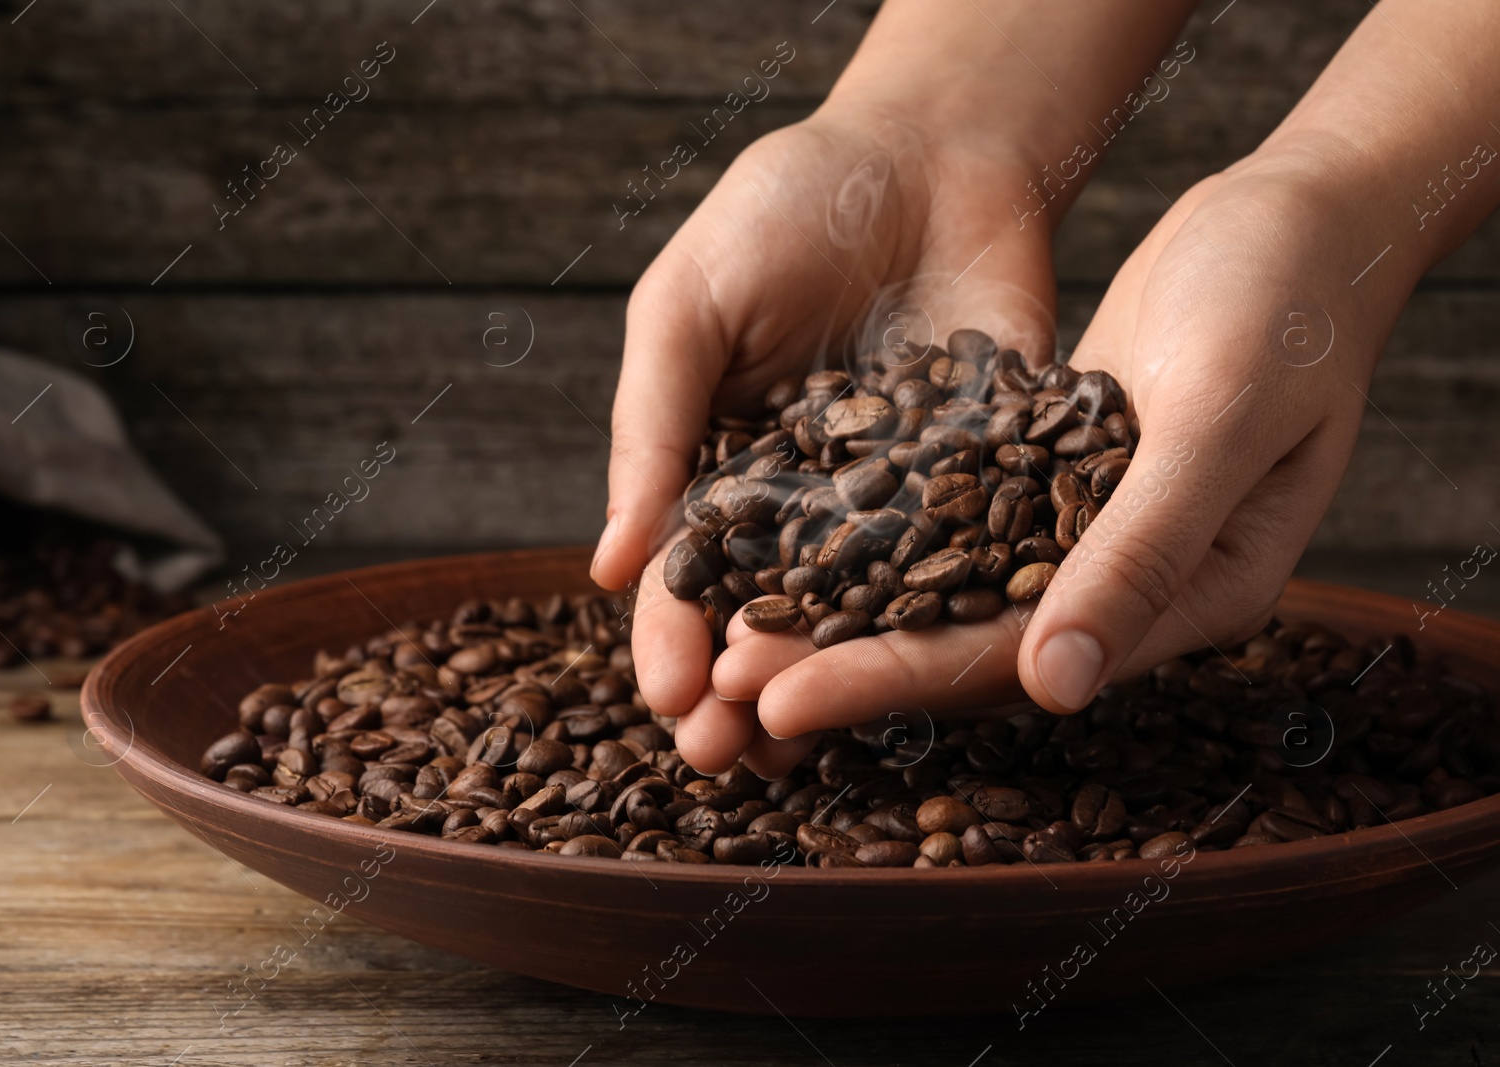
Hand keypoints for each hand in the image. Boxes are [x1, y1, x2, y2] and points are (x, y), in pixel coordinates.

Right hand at [594, 102, 1059, 775]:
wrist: (930, 153)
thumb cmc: (783, 214)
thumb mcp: (689, 306)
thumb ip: (652, 426)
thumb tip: (608, 563)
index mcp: (721, 472)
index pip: (687, 578)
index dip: (671, 640)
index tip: (667, 698)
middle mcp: (806, 508)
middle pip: (769, 620)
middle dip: (742, 690)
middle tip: (725, 757)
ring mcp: (898, 505)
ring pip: (860, 619)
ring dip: (830, 684)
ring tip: (802, 750)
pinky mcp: (988, 487)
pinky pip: (968, 563)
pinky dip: (949, 621)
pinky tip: (928, 676)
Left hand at [713, 158, 1407, 756]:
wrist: (1300, 222)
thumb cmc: (1286, 308)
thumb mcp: (1219, 417)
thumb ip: (1144, 549)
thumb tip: (1057, 686)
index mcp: (1191, 599)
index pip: (1010, 661)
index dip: (887, 680)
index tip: (777, 700)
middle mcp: (1131, 588)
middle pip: (962, 643)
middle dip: (839, 663)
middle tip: (720, 685)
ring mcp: (1088, 536)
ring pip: (944, 591)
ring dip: (840, 611)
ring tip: (729, 630)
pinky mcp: (1051, 479)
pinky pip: (949, 521)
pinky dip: (873, 535)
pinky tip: (790, 541)